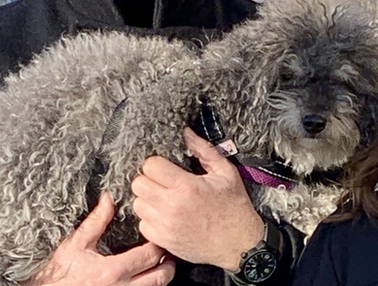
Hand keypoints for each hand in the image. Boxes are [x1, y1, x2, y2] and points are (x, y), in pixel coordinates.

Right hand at [23, 192, 175, 285]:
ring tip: (160, 267)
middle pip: (160, 278)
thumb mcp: (75, 244)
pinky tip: (144, 279)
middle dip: (168, 264)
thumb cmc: (56, 273)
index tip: (158, 235)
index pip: (149, 255)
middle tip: (167, 253)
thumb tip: (108, 198)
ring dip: (160, 278)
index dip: (159, 244)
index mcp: (112, 271)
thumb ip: (96, 222)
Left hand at [132, 127, 264, 270]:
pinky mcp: (164, 241)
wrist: (240, 243)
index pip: (150, 166)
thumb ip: (203, 150)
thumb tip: (186, 133)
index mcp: (186, 186)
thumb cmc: (235, 207)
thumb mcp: (225, 173)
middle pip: (138, 184)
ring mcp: (166, 226)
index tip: (166, 167)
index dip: (157, 163)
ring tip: (164, 198)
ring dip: (148, 199)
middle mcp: (172, 206)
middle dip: (149, 179)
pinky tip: (165, 215)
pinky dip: (150, 219)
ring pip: (137, 204)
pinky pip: (142, 225)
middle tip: (163, 181)